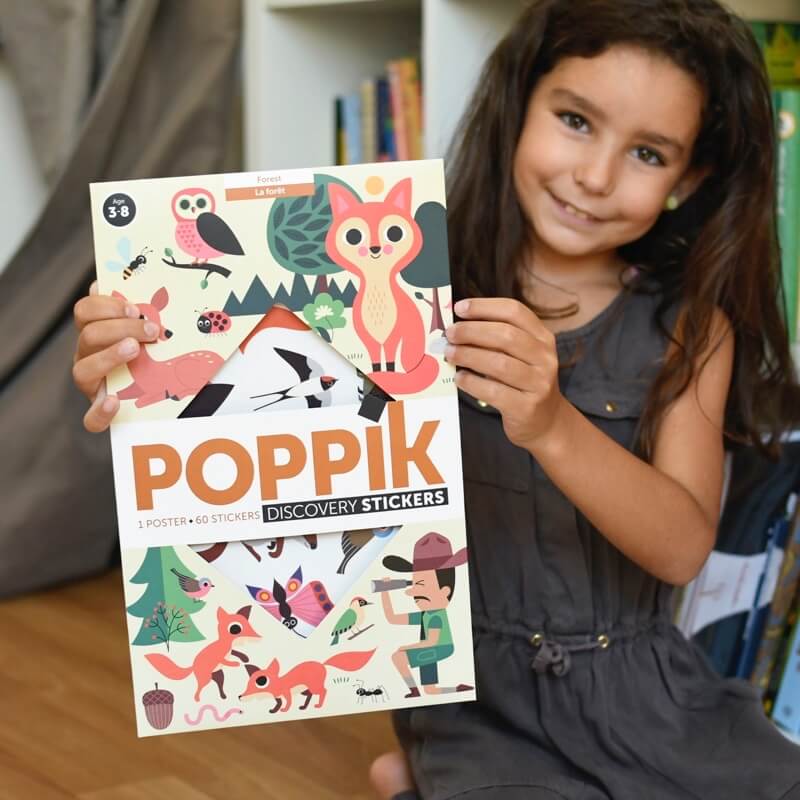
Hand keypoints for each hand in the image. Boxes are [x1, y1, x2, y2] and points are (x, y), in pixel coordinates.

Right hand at [72, 281, 158, 431]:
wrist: (165, 390)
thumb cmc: (156, 352)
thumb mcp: (151, 329)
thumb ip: (142, 308)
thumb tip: (133, 283)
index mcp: (96, 331)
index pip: (85, 310)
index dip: (105, 305)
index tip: (134, 308)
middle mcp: (88, 355)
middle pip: (88, 335)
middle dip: (120, 328)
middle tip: (151, 331)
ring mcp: (92, 383)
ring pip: (82, 369)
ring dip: (110, 356)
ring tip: (135, 351)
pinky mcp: (99, 411)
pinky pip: (91, 418)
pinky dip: (100, 411)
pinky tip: (114, 401)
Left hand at [445, 298, 564, 450]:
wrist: (546, 422)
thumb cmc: (523, 383)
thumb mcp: (520, 356)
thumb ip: (496, 340)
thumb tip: (457, 327)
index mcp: (543, 338)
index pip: (515, 312)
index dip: (484, 307)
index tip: (459, 308)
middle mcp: (545, 358)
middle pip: (506, 336)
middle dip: (472, 331)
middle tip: (450, 334)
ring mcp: (539, 384)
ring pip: (499, 363)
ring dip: (468, 356)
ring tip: (450, 354)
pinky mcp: (527, 407)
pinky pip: (494, 391)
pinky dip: (472, 382)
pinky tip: (459, 378)